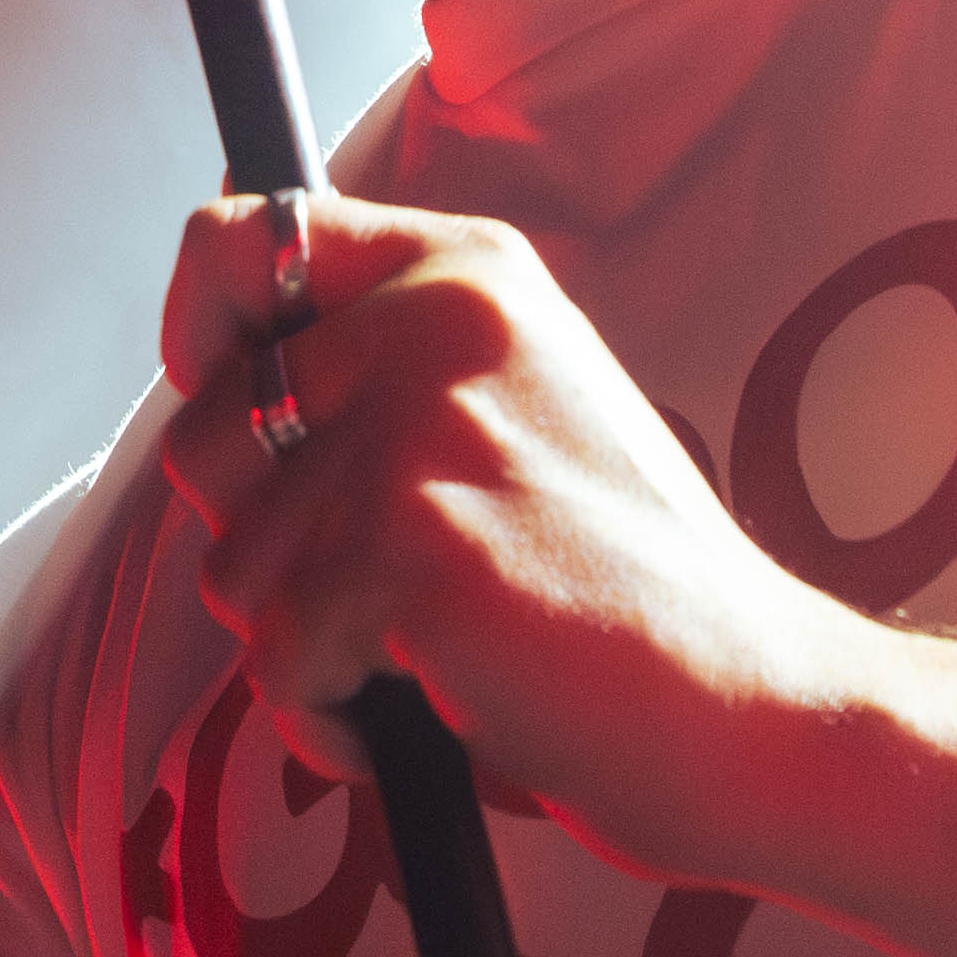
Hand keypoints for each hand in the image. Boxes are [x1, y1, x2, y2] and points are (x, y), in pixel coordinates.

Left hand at [153, 188, 825, 853]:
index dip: (198, 327)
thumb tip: (221, 371)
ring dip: (307, 649)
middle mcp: (433, 323)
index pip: (241, 235)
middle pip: (203, 435)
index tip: (225, 396)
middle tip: (382, 592)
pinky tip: (439, 709)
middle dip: (261, 546)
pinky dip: (334, 721)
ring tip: (433, 656)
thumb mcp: (517, 404)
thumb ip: (387, 367)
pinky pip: (278, 662)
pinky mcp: (406, 555)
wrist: (758, 705)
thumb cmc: (631, 588)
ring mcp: (416, 436)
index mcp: (465, 272)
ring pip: (232, 569)